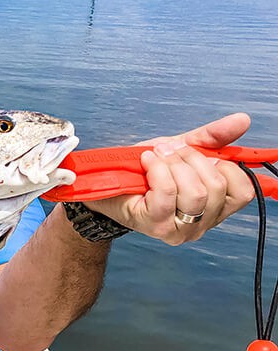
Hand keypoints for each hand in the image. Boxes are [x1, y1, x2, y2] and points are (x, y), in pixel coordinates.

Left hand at [87, 113, 255, 244]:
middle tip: (169, 150)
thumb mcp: (182, 149)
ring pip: (196, 193)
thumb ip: (212, 137)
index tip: (197, 152)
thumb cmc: (147, 171)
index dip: (223, 165)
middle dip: (191, 159)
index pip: (242, 190)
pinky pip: (168, 193)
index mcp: (217, 208)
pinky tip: (147, 161)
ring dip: (173, 165)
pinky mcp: (157, 226)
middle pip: (216, 188)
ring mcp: (180, 230)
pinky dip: (158, 170)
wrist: (108, 184)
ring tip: (157, 156)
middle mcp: (203, 224)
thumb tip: (242, 120)